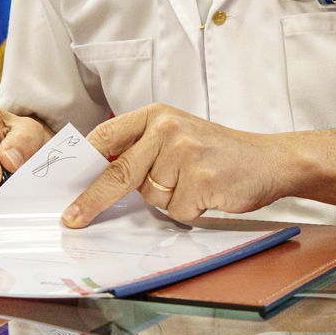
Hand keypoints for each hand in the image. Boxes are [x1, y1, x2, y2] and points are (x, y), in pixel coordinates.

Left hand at [65, 104, 287, 227]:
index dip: (83, 163)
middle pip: (118, 172)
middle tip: (73, 219)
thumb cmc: (219, 152)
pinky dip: (190, 210)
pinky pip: (177, 210)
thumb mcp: (177, 136)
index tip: (65, 188)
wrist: (270, 160)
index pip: (106, 137)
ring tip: (196, 184)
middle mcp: (167, 129)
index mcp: (156, 115)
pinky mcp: (202, 179)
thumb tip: (100, 176)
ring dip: (170, 200)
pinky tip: (209, 194)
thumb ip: (143, 149)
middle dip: (93, 199)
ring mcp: (185, 153)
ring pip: (152, 197)